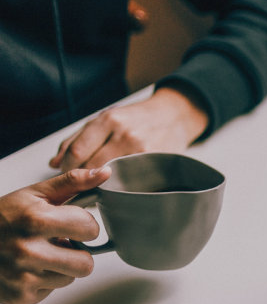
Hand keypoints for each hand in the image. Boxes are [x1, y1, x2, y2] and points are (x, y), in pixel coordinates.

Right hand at [0, 167, 110, 303]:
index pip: (90, 228)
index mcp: (35, 220)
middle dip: (77, 252)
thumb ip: (73, 182)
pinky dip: (44, 281)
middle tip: (58, 243)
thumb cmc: (3, 217)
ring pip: (71, 278)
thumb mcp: (35, 194)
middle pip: (86, 263)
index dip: (84, 225)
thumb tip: (105, 172)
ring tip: (40, 254)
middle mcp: (27, 250)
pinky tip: (28, 268)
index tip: (70, 223)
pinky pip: (52, 291)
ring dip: (61, 267)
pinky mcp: (20, 297)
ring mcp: (23, 277)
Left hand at [49, 87, 208, 171]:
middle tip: (80, 186)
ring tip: (98, 187)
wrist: (174, 116)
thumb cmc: (137, 118)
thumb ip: (78, 138)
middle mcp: (124, 134)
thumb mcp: (107, 118)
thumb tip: (54, 163)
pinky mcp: (155, 162)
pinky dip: (120, 187)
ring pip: (110, 177)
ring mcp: (142, 149)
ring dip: (100, 185)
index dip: (67, 169)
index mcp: (108, 119)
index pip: (77, 152)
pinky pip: (130, 180)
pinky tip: (118, 186)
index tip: (66, 176)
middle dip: (81, 179)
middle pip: (92, 166)